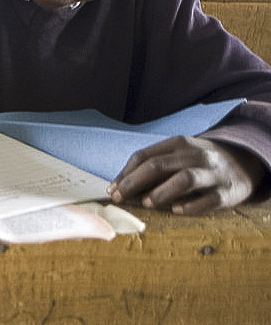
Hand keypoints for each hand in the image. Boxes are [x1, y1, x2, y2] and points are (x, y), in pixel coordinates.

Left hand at [108, 136, 264, 214]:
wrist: (242, 163)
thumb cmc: (197, 163)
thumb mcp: (178, 156)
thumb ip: (153, 167)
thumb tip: (120, 187)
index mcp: (178, 144)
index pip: (145, 156)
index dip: (125, 174)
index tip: (112, 190)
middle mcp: (195, 155)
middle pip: (159, 165)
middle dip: (135, 182)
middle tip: (120, 198)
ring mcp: (212, 173)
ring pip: (184, 179)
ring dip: (162, 192)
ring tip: (147, 203)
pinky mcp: (227, 192)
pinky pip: (209, 200)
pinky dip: (191, 206)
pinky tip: (177, 211)